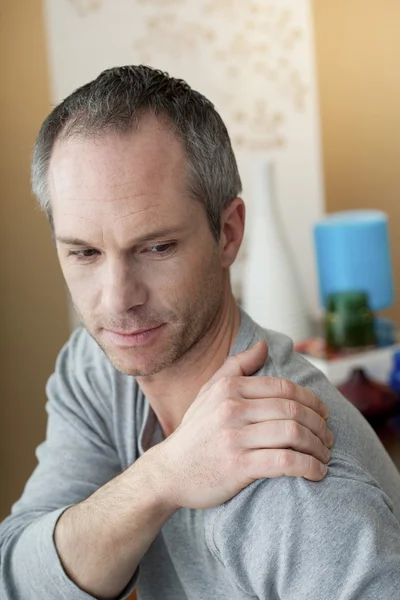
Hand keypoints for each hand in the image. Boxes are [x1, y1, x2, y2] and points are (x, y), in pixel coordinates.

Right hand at [153, 341, 333, 509]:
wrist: (169, 472)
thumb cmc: (195, 431)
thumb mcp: (208, 392)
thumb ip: (236, 366)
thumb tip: (263, 345)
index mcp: (229, 389)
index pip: (284, 388)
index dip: (311, 400)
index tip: (324, 413)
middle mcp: (232, 408)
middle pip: (293, 410)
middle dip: (319, 424)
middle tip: (329, 437)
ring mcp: (235, 437)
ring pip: (293, 433)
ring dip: (318, 446)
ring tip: (325, 455)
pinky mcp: (238, 466)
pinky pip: (285, 461)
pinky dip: (308, 466)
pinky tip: (317, 472)